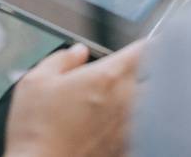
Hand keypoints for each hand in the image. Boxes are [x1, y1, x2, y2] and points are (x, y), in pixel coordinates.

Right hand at [4, 42, 143, 156]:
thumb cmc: (36, 131)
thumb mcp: (35, 83)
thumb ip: (61, 60)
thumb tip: (77, 52)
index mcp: (107, 77)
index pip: (143, 49)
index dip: (147, 44)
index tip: (146, 45)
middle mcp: (125, 99)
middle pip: (155, 77)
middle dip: (149, 72)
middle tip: (137, 73)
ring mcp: (130, 125)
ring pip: (152, 104)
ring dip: (146, 98)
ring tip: (130, 100)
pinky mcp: (127, 147)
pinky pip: (144, 131)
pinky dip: (138, 126)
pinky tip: (120, 126)